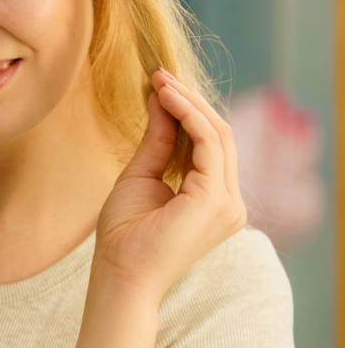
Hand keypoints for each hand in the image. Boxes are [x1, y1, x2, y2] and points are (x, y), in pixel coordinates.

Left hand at [93, 69, 246, 301]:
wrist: (119, 273)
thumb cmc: (125, 233)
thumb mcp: (141, 174)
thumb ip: (158, 141)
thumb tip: (162, 100)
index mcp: (214, 199)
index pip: (211, 144)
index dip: (187, 109)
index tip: (159, 82)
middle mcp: (229, 202)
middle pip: (220, 135)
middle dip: (189, 100)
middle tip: (159, 74)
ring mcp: (227, 203)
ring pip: (218, 135)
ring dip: (188, 102)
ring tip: (159, 80)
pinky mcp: (215, 201)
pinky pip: (209, 144)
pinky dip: (189, 115)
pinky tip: (166, 98)